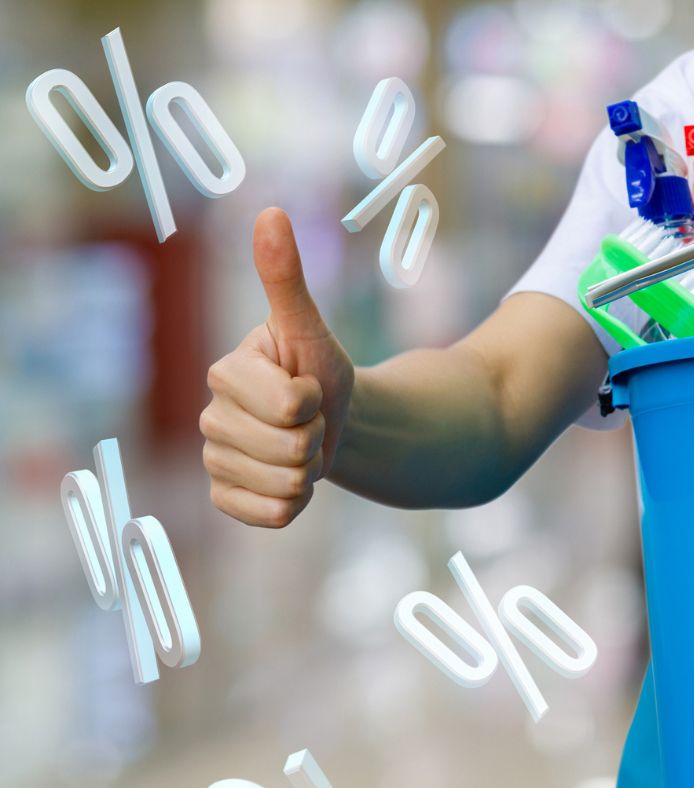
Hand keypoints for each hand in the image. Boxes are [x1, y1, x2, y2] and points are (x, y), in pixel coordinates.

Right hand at [200, 208, 353, 526]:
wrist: (331, 421)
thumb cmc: (319, 369)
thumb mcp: (309, 327)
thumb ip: (286, 277)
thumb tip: (270, 213)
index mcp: (225, 373)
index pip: (289, 406)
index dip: (313, 400)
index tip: (306, 385)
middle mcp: (209, 418)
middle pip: (288, 449)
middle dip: (314, 437)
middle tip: (308, 420)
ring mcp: (215, 460)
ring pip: (284, 484)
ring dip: (308, 469)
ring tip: (301, 444)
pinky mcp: (226, 498)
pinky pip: (272, 515)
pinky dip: (294, 502)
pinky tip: (289, 477)